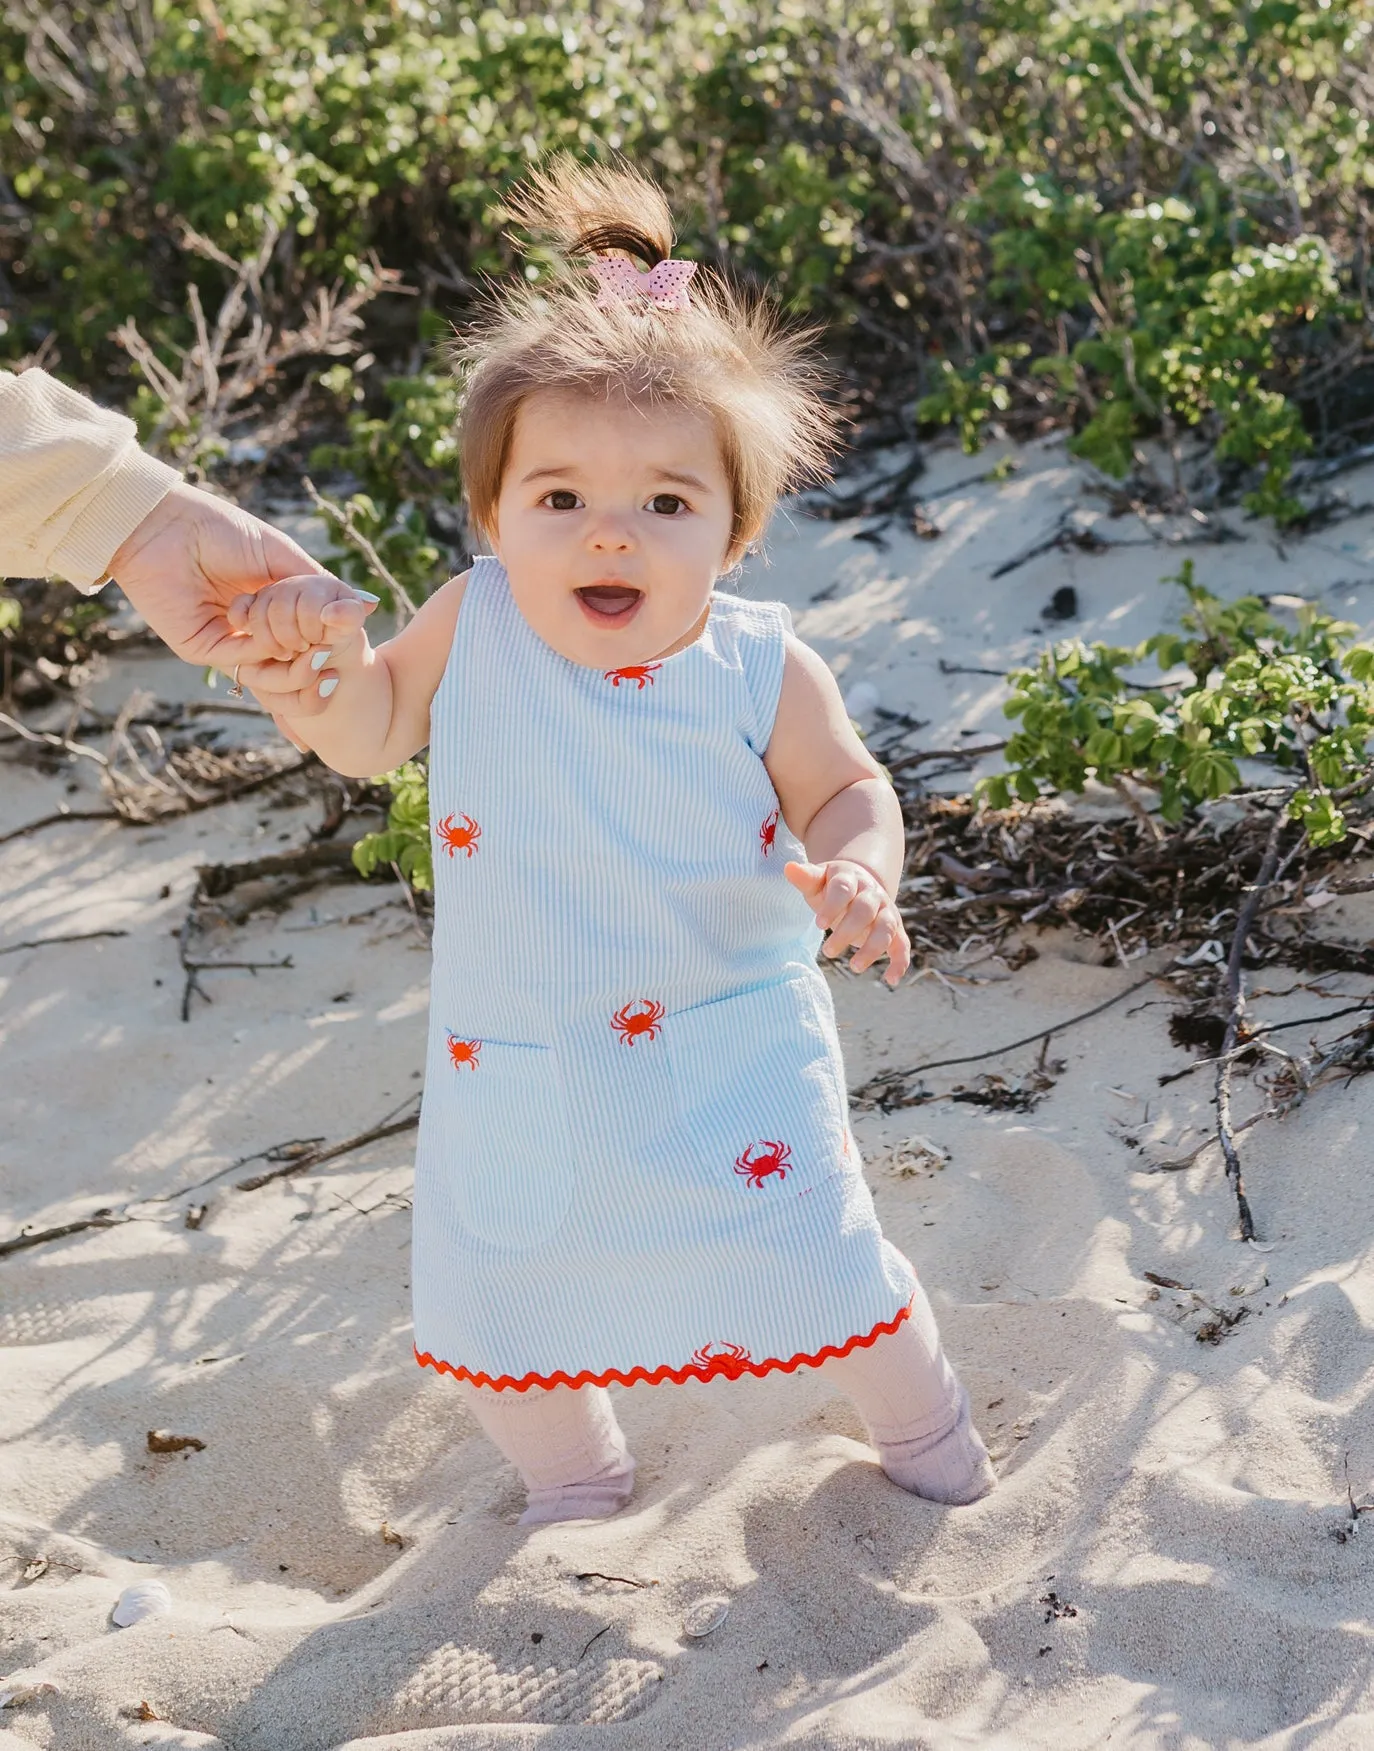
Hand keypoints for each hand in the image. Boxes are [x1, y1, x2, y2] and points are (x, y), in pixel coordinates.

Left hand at [106, 481, 374, 668]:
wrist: (162, 524)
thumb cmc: (218, 529)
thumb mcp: (282, 556)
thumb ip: (323, 587)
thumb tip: (371, 606)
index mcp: (274, 607)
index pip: (314, 637)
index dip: (334, 639)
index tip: (350, 630)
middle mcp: (255, 630)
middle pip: (299, 660)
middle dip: (319, 651)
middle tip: (330, 637)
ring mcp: (230, 643)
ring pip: (275, 669)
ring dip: (294, 656)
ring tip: (307, 639)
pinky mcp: (203, 650)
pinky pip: (245, 662)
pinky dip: (263, 648)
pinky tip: (266, 626)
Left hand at [784, 858, 910, 986]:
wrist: (860, 885)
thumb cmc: (831, 887)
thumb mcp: (817, 881)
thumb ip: (805, 877)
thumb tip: (789, 867)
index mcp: (850, 878)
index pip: (843, 889)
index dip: (832, 906)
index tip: (818, 925)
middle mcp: (872, 893)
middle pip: (864, 910)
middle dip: (847, 931)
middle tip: (827, 951)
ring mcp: (886, 911)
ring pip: (886, 928)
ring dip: (872, 948)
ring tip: (854, 967)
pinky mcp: (895, 929)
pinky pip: (902, 945)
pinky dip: (900, 962)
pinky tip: (891, 980)